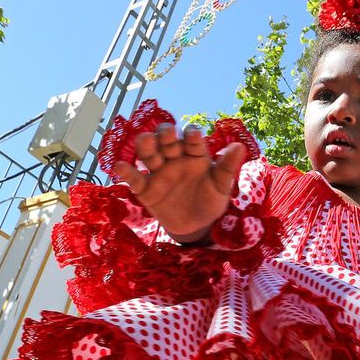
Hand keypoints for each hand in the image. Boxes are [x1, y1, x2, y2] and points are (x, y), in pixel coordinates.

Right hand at [110, 123, 246, 240]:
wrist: (196, 227)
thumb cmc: (210, 201)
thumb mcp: (222, 186)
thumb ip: (227, 167)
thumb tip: (240, 146)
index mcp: (195, 155)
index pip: (192, 141)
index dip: (191, 136)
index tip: (193, 133)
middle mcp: (174, 159)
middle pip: (167, 142)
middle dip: (166, 135)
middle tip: (166, 132)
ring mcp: (159, 172)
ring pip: (149, 154)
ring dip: (145, 145)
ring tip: (145, 140)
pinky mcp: (145, 189)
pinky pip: (135, 178)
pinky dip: (126, 171)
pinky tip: (120, 166)